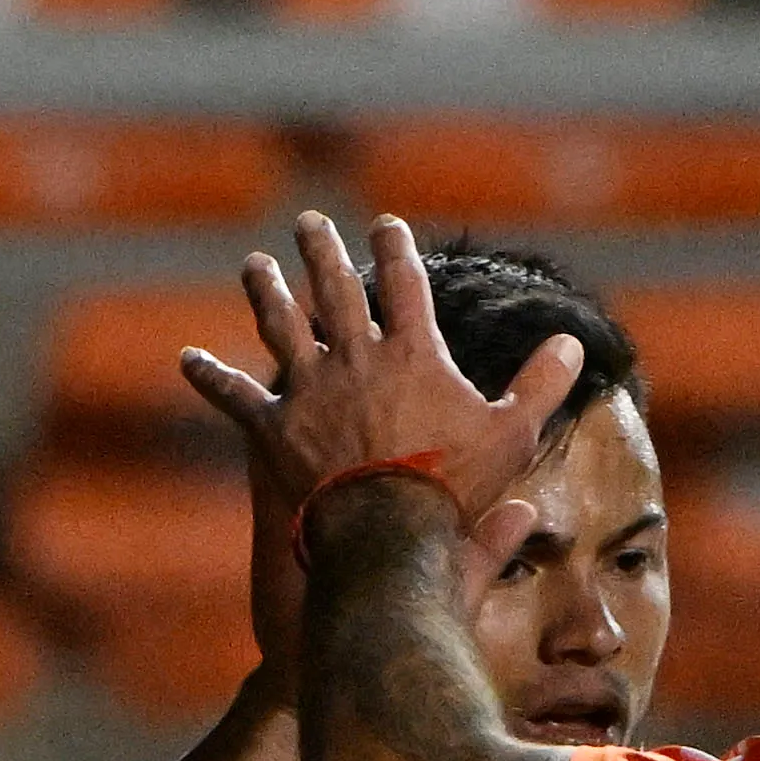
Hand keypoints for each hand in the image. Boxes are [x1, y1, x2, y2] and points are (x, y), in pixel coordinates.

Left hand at [176, 213, 576, 613]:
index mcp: (412, 351)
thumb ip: (542, 386)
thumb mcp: (514, 436)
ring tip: (254, 266)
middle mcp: (354, 355)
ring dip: (264, 290)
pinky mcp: (272, 427)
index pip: (405, 284)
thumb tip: (573, 344)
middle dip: (319, 250)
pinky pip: (234, 395)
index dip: (396, 250)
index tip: (386, 225)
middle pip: (333, 287)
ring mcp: (309, 388)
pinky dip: (210, 377)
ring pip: (280, 323)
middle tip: (307, 223)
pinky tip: (187, 360)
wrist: (386, 536)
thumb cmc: (454, 489)